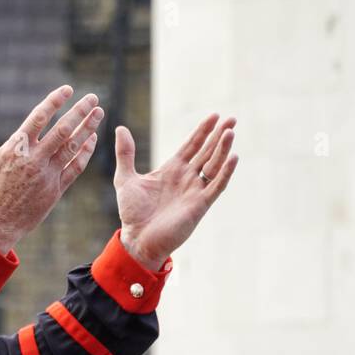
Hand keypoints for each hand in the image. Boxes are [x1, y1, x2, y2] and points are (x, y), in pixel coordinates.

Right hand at [0, 85, 102, 253]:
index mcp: (16, 148)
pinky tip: (92, 139)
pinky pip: (75, 168)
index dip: (55, 101)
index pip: (39, 118)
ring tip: (98, 113)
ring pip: (73, 147)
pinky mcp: (56, 190)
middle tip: (93, 97)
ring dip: (88, 128)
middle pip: (63, 130)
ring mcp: (47, 175)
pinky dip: (85, 153)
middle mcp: (35, 160)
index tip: (68, 89)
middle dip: (80, 112)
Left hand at [113, 114, 237, 269]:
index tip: (214, 115)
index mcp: (172, 169)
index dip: (203, 131)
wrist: (137, 239)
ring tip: (230, 132)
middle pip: (207, 151)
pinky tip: (233, 158)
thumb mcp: (125, 179)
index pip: (192, 145)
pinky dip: (225, 172)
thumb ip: (125, 154)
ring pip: (214, 165)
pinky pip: (216, 186)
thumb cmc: (132, 213)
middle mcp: (187, 178)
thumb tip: (120, 128)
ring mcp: (195, 191)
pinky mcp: (199, 205)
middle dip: (219, 135)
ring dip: (223, 149)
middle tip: (232, 118)